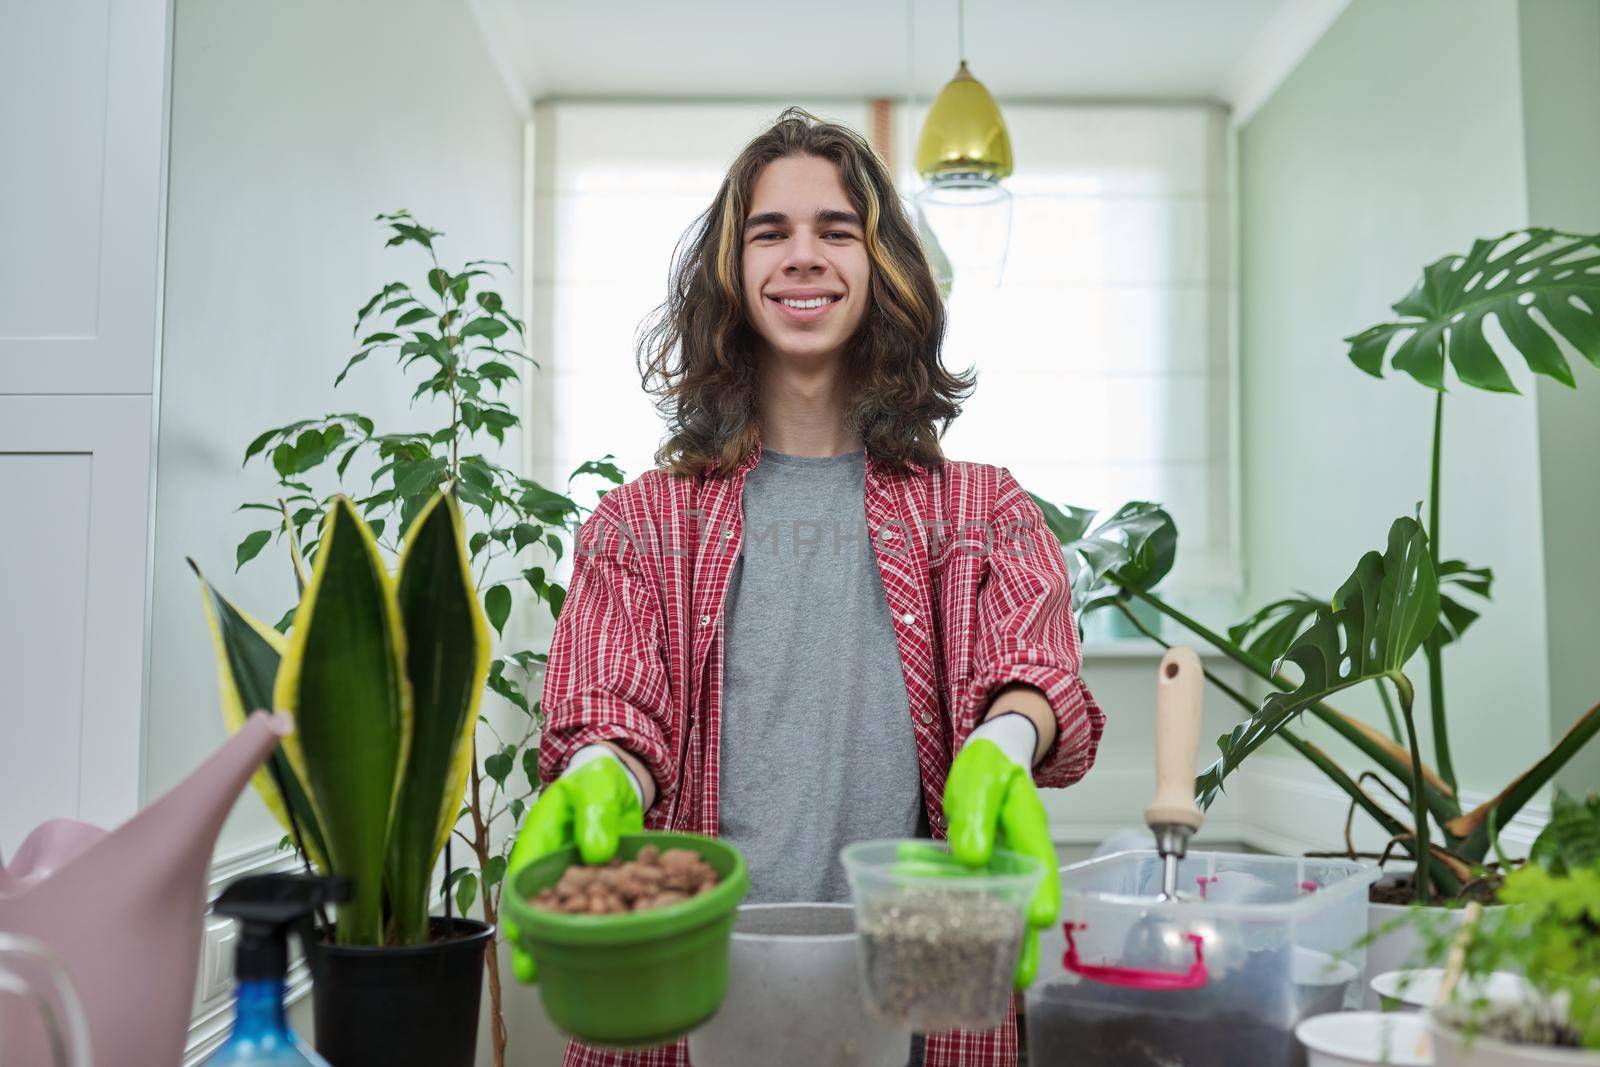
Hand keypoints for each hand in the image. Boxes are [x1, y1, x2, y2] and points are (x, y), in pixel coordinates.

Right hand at [504, 748, 644, 981]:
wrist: (620, 782)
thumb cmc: (598, 781)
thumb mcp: (596, 787)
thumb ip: (595, 815)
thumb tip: (595, 853)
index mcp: (542, 836)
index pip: (524, 873)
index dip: (519, 904)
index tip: (517, 932)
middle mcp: (553, 863)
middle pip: (536, 904)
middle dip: (531, 938)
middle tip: (530, 970)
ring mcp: (575, 878)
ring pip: (561, 914)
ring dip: (556, 943)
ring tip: (553, 977)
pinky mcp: (600, 885)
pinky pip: (593, 911)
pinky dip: (592, 932)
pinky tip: (597, 956)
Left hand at [943, 720, 1060, 988]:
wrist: (986, 758)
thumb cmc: (988, 766)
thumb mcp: (978, 781)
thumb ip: (975, 815)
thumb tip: (971, 857)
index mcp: (1028, 825)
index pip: (1039, 859)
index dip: (1042, 889)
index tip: (1042, 920)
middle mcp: (1020, 850)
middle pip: (1028, 896)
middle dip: (1025, 937)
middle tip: (1022, 978)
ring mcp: (1002, 862)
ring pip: (1003, 904)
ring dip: (1000, 938)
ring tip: (1000, 980)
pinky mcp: (982, 868)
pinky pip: (974, 894)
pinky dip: (963, 914)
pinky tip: (950, 941)